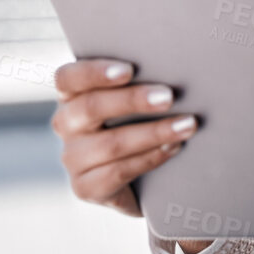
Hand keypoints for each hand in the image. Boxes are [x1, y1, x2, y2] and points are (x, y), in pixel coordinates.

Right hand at [52, 58, 208, 251]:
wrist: (143, 178)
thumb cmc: (142, 122)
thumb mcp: (135, 100)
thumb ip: (140, 82)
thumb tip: (172, 65)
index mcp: (71, 95)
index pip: (68, 78)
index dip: (95, 72)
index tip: (128, 70)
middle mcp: (66, 124)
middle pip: (90, 108)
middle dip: (133, 100)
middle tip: (169, 96)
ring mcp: (72, 158)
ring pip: (110, 143)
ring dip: (153, 133)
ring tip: (186, 125)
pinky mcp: (85, 188)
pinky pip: (117, 172)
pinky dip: (150, 158)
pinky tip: (173, 148)